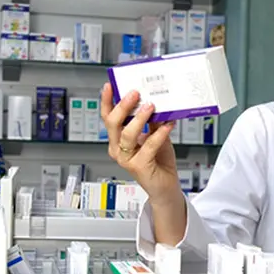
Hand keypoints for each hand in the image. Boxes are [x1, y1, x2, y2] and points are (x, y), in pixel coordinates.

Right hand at [101, 83, 180, 203]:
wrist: (165, 186)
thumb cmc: (158, 161)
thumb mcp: (154, 136)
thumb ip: (151, 122)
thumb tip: (152, 102)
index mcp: (118, 140)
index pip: (108, 118)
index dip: (106, 102)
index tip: (109, 86)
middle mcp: (118, 149)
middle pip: (113, 124)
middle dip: (123, 106)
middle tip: (135, 93)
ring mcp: (126, 159)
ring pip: (128, 134)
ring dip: (140, 118)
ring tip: (151, 106)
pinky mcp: (139, 167)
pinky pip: (148, 147)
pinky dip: (158, 134)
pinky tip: (167, 125)